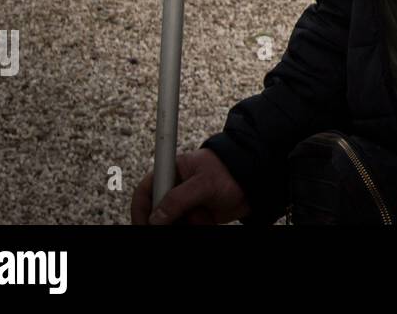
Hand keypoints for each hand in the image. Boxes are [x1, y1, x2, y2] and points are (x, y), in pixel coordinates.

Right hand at [131, 148, 249, 224]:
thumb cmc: (230, 171)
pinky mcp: (197, 215)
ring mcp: (186, 204)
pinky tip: (208, 219)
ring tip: (203, 217)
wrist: (255, 181)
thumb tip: (155, 218)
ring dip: (186, 224)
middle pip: (157, 212)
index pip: (145, 191)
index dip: (141, 210)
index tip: (146, 225)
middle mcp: (176, 188)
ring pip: (173, 222)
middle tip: (183, 221)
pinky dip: (197, 225)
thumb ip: (177, 199)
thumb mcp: (203, 184)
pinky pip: (189, 226)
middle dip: (167, 222)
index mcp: (172, 172)